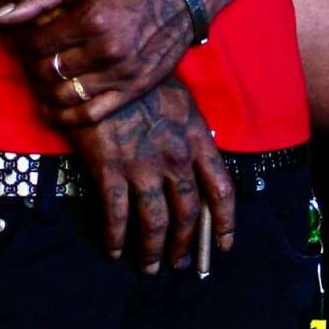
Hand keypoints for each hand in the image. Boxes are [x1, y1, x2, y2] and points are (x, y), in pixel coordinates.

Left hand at [0, 0, 195, 123]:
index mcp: (92, 19)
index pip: (36, 44)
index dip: (19, 43)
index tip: (19, 38)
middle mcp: (108, 51)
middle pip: (48, 72)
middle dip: (31, 65)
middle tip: (30, 57)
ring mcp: (122, 74)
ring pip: (64, 96)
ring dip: (44, 90)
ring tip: (42, 76)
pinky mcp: (134, 91)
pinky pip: (90, 116)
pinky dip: (64, 117)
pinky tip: (51, 107)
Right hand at [70, 78, 235, 272]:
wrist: (102, 62)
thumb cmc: (140, 77)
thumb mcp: (178, 98)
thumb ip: (188, 132)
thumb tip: (193, 162)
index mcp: (196, 138)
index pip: (222, 189)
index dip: (225, 223)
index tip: (225, 245)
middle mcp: (175, 156)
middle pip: (188, 213)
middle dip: (184, 243)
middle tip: (180, 262)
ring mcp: (143, 163)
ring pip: (154, 221)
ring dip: (152, 250)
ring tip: (148, 267)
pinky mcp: (111, 167)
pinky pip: (115, 212)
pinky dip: (115, 236)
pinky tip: (113, 249)